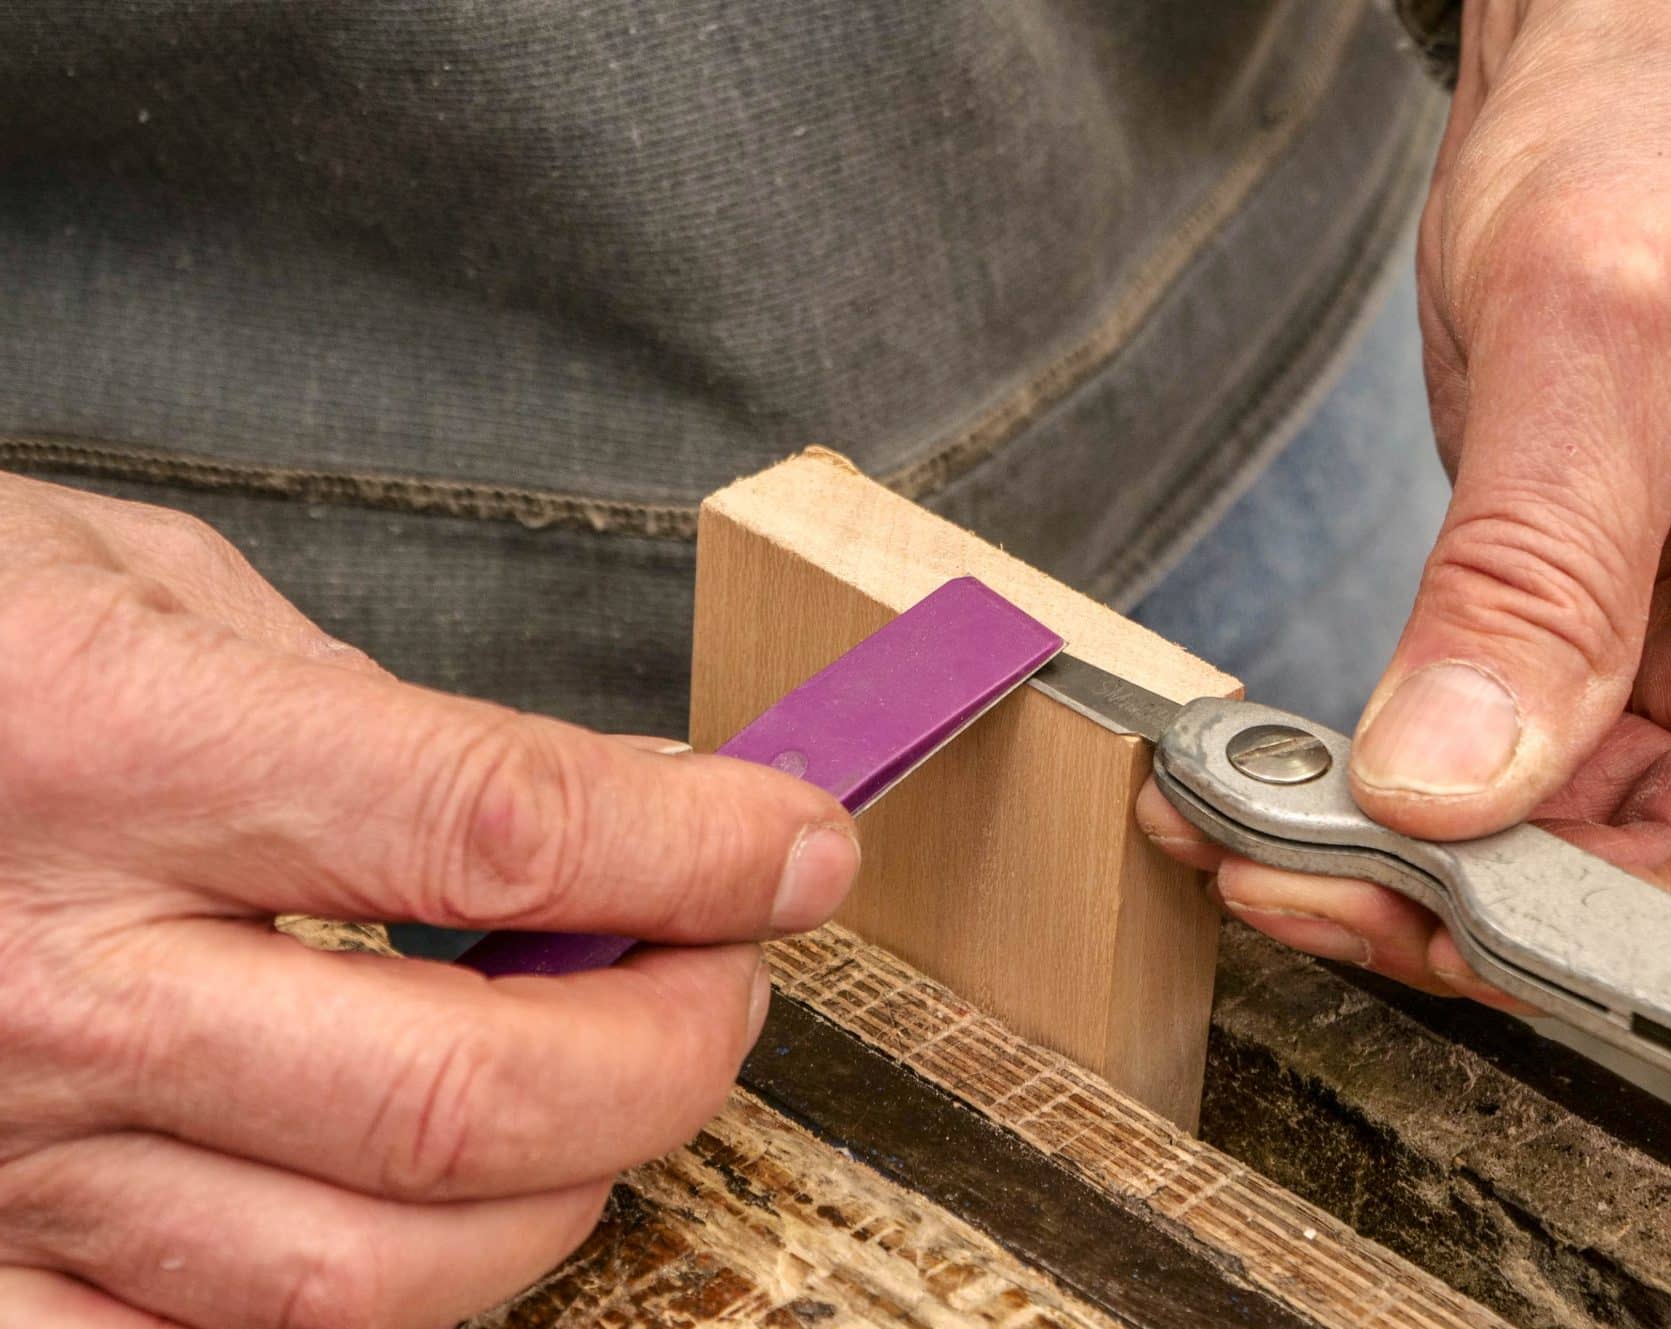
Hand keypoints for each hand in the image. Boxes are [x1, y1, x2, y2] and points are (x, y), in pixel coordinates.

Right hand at [0, 475, 861, 1326]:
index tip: (800, 844)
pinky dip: (352, 1321)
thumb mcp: (120, 578)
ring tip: (597, 1100)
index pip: (499, 831)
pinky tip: (403, 1221)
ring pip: (366, 1278)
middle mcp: (57, 981)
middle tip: (727, 979)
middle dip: (675, 1047)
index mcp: (116, 752)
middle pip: (470, 1097)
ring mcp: (3, 1155)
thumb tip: (558, 821)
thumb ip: (346, 705)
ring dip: (555, 1196)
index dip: (703, 847)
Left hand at [1144, 0, 1670, 994]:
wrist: (1631, 48)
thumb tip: (1452, 783)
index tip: (1510, 937)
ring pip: (1622, 842)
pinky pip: (1555, 765)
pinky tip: (1318, 795)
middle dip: (1527, 906)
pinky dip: (1439, 795)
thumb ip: (1531, 580)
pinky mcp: (1661, 634)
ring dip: (1453, 866)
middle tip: (1336, 896)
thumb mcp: (1597, 342)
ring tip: (1285, 846)